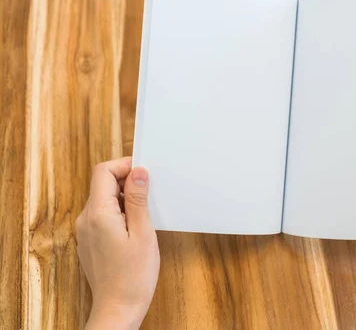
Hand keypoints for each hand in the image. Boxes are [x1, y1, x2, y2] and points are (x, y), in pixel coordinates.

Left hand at [76, 157, 159, 329]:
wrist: (118, 309)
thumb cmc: (133, 276)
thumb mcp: (143, 233)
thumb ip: (138, 199)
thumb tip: (138, 172)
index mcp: (98, 214)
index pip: (103, 172)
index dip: (124, 165)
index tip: (144, 171)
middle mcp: (86, 220)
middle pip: (102, 183)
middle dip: (126, 181)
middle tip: (150, 192)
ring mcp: (85, 231)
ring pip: (103, 199)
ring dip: (124, 197)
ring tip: (145, 213)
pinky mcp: (90, 240)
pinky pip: (102, 214)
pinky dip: (119, 211)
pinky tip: (135, 226)